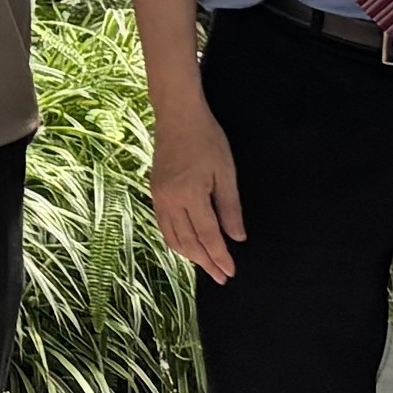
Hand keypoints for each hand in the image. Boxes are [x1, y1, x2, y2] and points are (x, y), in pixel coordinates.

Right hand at [150, 103, 245, 283]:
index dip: (220, 256)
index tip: (230, 271)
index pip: (208, 236)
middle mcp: (170, 200)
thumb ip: (231, 208)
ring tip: (206, 265)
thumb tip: (237, 238)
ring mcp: (159, 198)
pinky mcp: (154, 193)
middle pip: (189, 242)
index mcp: (190, 194)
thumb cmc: (207, 139)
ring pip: (173, 238)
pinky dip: (177, 241)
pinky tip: (188, 246)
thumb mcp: (226, 172)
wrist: (177, 116)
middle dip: (206, 262)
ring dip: (190, 256)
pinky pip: (164, 226)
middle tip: (221, 277)